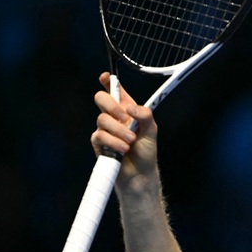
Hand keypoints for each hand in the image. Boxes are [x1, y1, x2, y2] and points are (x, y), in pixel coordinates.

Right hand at [90, 72, 158, 189]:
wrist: (140, 174)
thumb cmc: (146, 152)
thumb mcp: (152, 130)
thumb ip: (145, 115)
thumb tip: (130, 108)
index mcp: (128, 110)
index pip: (116, 91)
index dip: (109, 82)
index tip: (106, 77)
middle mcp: (115, 118)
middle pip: (102, 99)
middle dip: (111, 105)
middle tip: (125, 118)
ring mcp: (105, 130)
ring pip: (101, 119)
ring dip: (118, 131)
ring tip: (130, 142)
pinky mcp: (99, 143)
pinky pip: (100, 136)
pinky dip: (113, 142)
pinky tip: (123, 149)